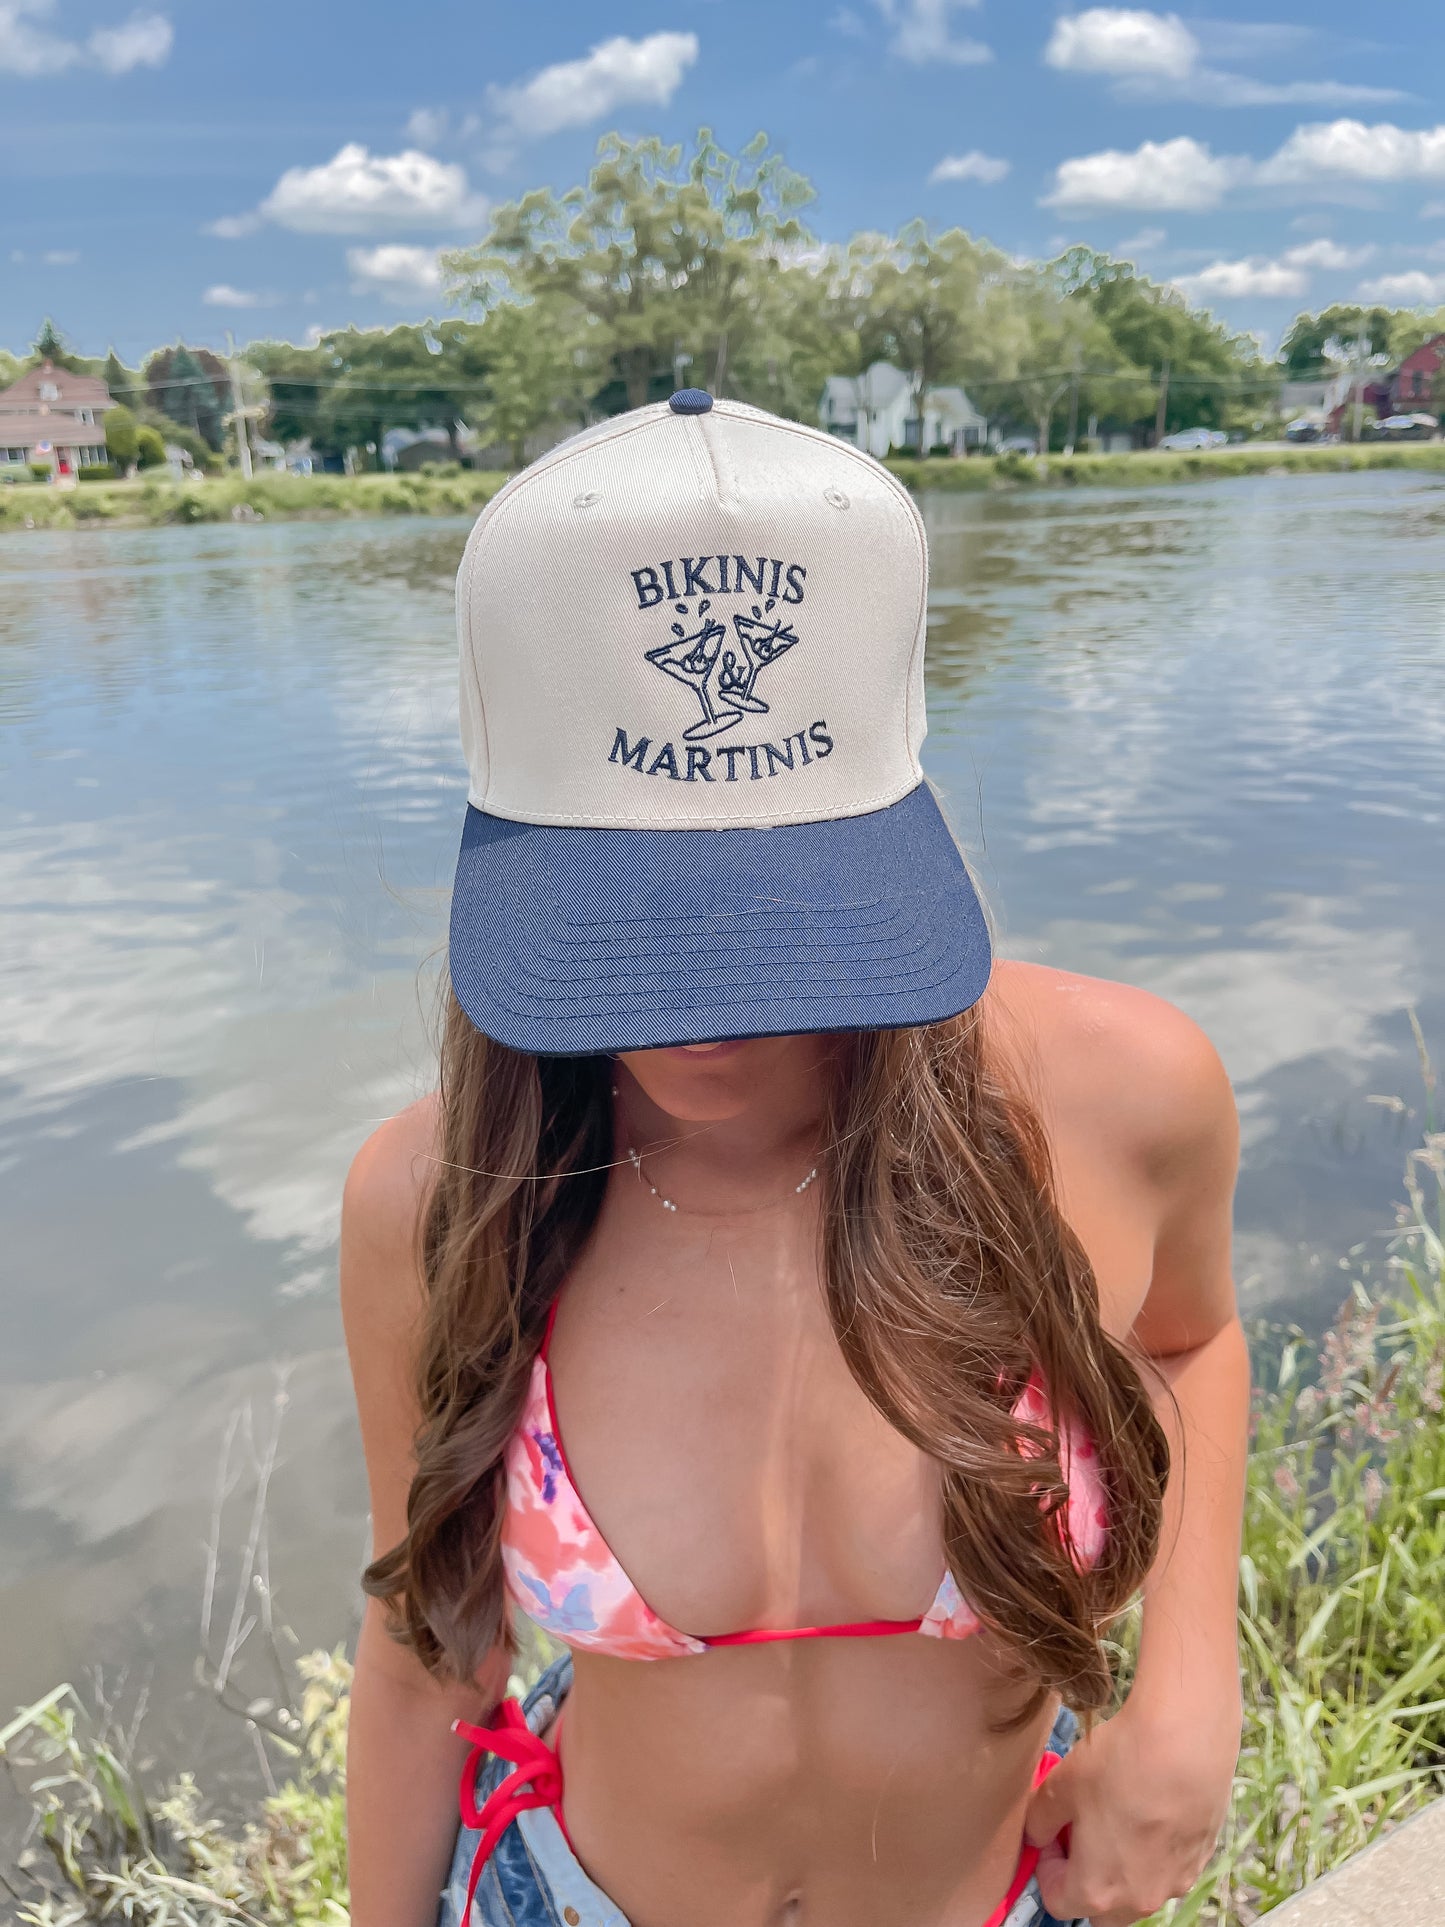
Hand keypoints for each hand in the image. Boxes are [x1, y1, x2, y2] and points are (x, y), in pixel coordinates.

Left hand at [1022, 1696, 1239, 1926]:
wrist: (1185, 1741)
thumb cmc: (1117, 1765)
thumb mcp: (1060, 1786)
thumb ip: (1038, 1821)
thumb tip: (1037, 1835)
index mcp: (1096, 1891)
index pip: (1057, 1902)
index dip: (1047, 1867)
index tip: (1052, 1831)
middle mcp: (1138, 1900)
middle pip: (1099, 1908)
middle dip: (1084, 1878)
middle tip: (1082, 1829)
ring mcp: (1174, 1884)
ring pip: (1136, 1893)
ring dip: (1120, 1869)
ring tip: (1117, 1817)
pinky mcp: (1200, 1862)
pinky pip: (1166, 1872)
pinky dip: (1152, 1855)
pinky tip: (1150, 1809)